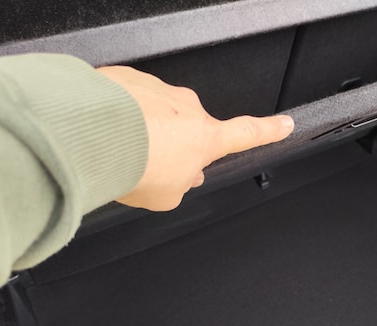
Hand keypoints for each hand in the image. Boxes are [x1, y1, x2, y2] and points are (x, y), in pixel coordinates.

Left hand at [96, 66, 293, 210]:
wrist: (92, 134)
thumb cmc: (134, 165)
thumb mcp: (166, 197)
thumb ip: (179, 186)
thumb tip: (180, 177)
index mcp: (204, 138)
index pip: (247, 134)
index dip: (269, 131)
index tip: (284, 124)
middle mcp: (186, 109)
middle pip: (186, 129)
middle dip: (171, 144)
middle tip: (148, 163)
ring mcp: (157, 90)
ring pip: (154, 114)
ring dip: (140, 131)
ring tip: (117, 152)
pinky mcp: (127, 78)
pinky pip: (127, 100)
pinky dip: (117, 116)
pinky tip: (103, 133)